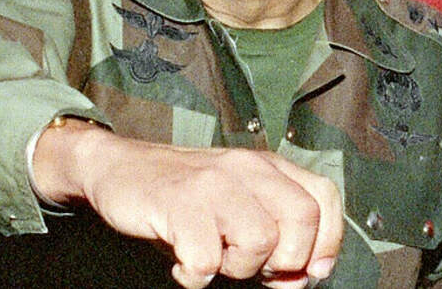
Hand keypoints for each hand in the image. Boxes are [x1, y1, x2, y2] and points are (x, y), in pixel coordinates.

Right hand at [33, 121, 341, 288]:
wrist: (115, 167)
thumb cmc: (179, 194)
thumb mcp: (234, 199)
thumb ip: (272, 225)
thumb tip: (303, 275)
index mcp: (264, 166)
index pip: (323, 198)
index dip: (326, 241)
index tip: (306, 269)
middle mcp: (244, 167)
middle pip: (302, 218)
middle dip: (285, 259)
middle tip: (250, 264)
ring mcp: (211, 183)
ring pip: (260, 241)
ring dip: (237, 267)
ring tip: (211, 258)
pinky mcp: (178, 204)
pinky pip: (207, 260)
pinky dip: (195, 276)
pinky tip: (183, 264)